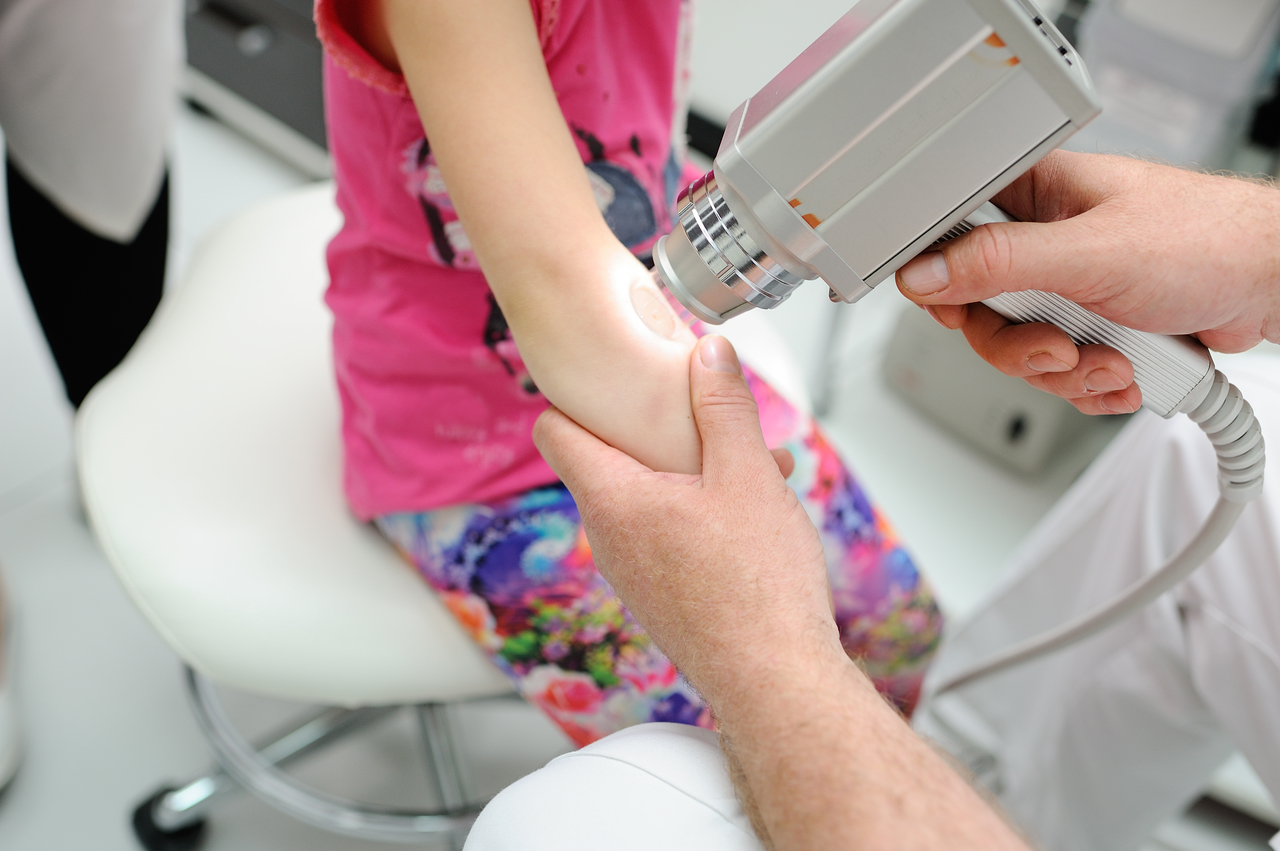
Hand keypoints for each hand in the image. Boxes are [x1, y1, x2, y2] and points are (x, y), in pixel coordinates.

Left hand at [532, 335, 840, 712]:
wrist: (774, 681)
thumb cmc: (757, 589)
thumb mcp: (747, 474)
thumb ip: (723, 405)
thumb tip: (706, 351)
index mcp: (613, 499)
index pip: (554, 429)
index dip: (576, 393)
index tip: (612, 372)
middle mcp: (609, 537)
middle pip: (607, 458)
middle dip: (657, 429)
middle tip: (705, 413)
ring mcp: (631, 571)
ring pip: (645, 495)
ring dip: (690, 470)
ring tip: (754, 464)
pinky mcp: (659, 594)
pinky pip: (664, 532)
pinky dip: (698, 509)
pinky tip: (754, 510)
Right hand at [896, 150, 1279, 414]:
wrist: (1271, 286)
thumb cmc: (1207, 242)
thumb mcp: (1089, 251)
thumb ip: (998, 262)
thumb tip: (926, 274)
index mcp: (1034, 195)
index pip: (950, 236)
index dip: (945, 284)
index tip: (961, 313)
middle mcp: (1045, 240)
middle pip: (980, 311)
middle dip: (1023, 346)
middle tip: (1060, 345)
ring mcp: (1069, 287)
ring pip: (1020, 349)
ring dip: (1066, 370)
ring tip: (1112, 358)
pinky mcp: (1094, 326)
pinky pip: (1060, 370)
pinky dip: (1091, 383)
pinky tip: (1125, 368)